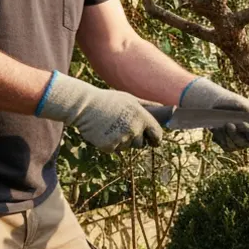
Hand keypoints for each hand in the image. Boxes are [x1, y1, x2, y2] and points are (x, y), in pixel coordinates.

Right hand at [34, 72, 162, 152]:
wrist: (82, 105)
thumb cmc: (108, 100)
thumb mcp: (130, 99)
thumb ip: (148, 106)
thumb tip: (166, 107)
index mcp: (142, 118)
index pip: (157, 135)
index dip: (155, 139)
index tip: (153, 141)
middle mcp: (135, 129)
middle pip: (141, 144)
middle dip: (134, 139)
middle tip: (121, 128)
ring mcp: (122, 139)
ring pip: (127, 147)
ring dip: (121, 141)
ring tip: (109, 127)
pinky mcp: (109, 146)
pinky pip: (114, 149)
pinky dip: (108, 143)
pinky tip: (102, 132)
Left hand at [179, 78, 248, 151]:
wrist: (221, 108)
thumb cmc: (236, 106)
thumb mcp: (244, 106)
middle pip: (248, 142)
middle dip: (238, 134)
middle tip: (231, 124)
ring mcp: (240, 144)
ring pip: (236, 145)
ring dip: (228, 135)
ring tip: (225, 124)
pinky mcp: (229, 146)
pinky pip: (226, 145)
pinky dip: (221, 137)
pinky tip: (218, 129)